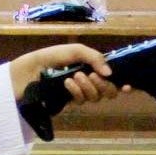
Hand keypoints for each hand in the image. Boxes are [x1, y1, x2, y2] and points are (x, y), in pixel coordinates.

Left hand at [9, 43, 129, 103]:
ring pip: (96, 97)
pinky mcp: (69, 104)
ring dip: (87, 86)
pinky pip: (82, 101)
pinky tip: (67, 83)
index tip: (128, 86)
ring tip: (74, 76)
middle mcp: (89, 82)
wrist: (27, 72)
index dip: (123, 84)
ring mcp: (79, 94)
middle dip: (103, 85)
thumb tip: (111, 73)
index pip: (112, 78)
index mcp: (91, 67)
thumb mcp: (74, 51)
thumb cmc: (49, 58)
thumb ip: (94, 58)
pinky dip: (77, 91)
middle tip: (91, 75)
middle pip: (109, 91)